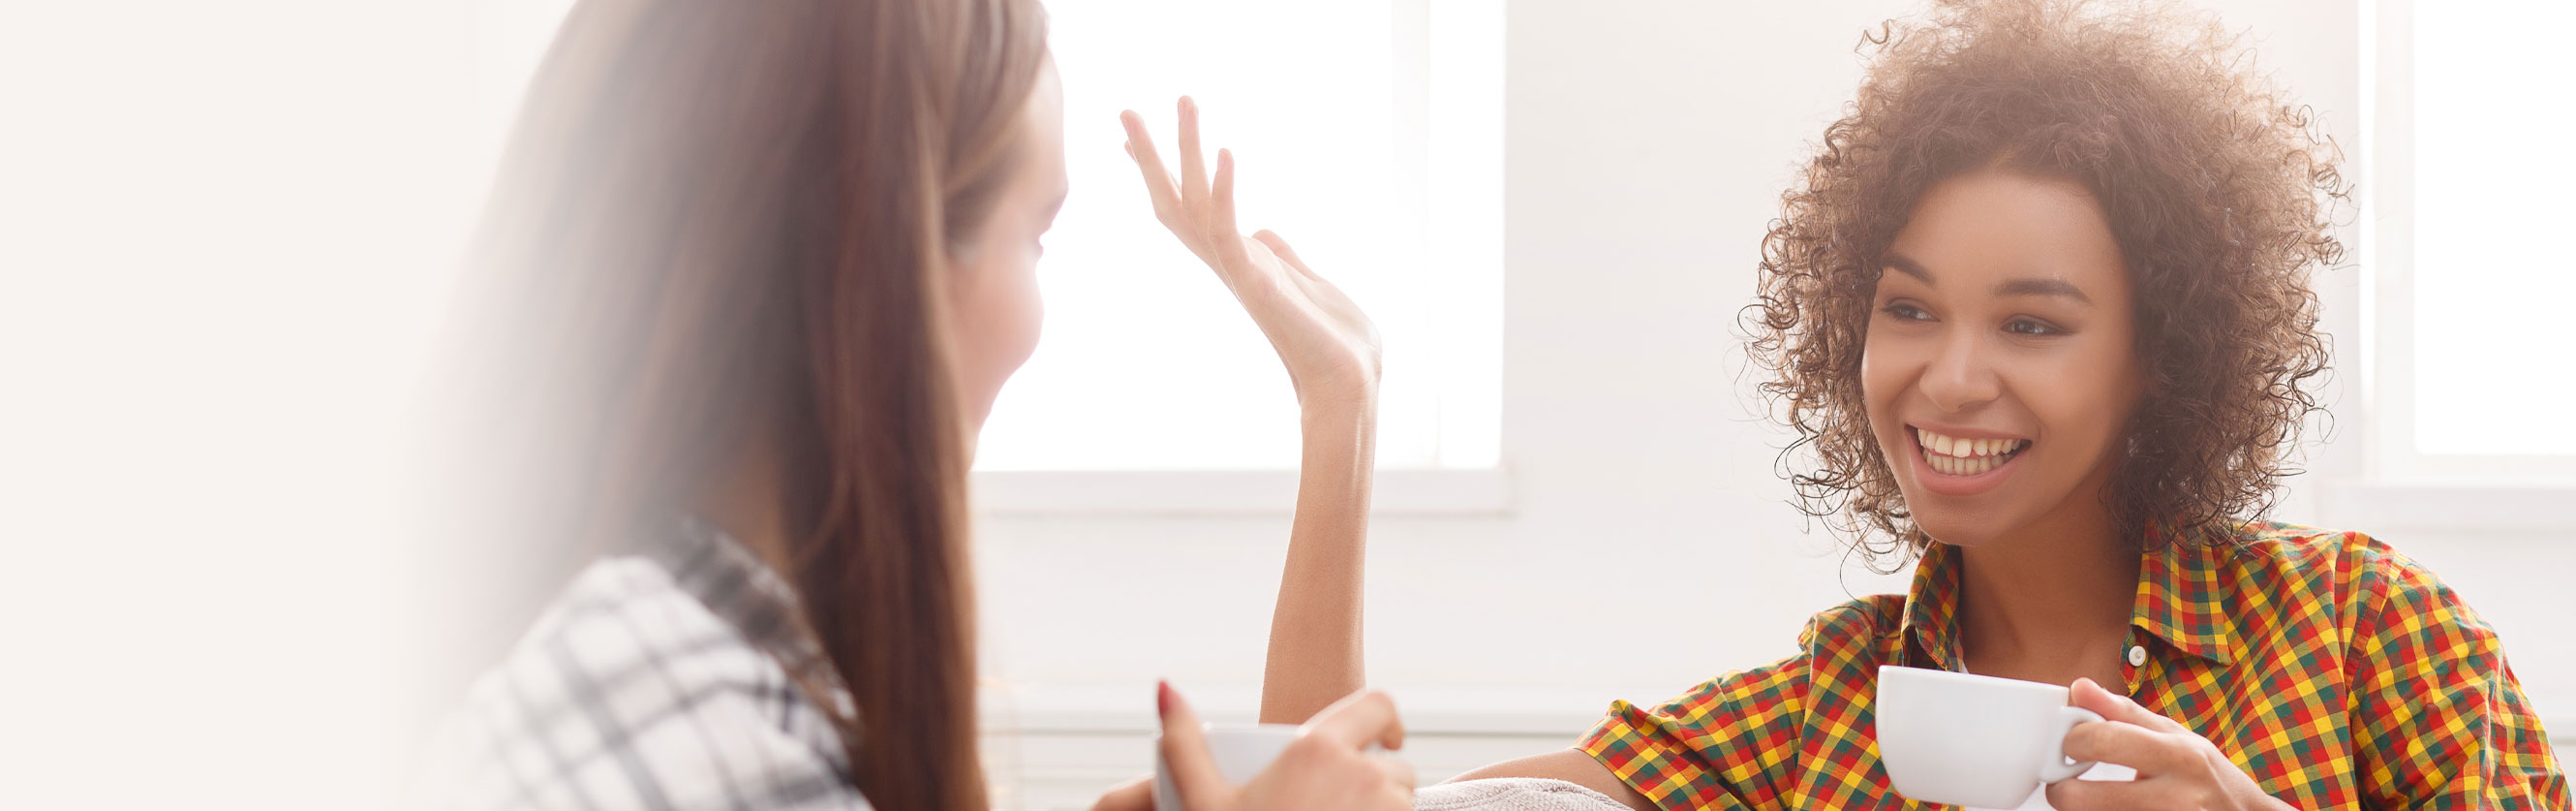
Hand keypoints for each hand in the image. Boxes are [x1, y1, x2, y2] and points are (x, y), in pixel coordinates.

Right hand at [1093, 682, 1414, 810]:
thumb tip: (1162, 685)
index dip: (1385, 719)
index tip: (1383, 739)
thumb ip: (1182, 742)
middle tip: (1343, 809)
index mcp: (1316, 749)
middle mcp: (1363, 775)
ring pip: (1406, 803)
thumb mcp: (1202, 801)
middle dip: (1379, 782)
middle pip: (1397, 765)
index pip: (1379, 706)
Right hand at [1120, 97, 1381, 408]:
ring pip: (1196, 204)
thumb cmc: (1335, 342)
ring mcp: (1240, 273)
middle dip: (1153, 156)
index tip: (1135, 140)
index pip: (1190, 211)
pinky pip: (1229, 231)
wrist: (1349, 384)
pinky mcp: (1257, 283)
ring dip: (1187, 151)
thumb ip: (1283, 256)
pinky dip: (1225, 192)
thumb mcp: (1308, 283)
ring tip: (1185, 101)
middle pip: (1175, 203)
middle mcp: (1231, 265)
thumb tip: (1265, 232)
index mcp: (1241, 262)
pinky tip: (1224, 153)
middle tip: (1126, 110)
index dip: (1163, 174)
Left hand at [2045, 678, 2292, 810]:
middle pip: (2080, 800)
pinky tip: (2115, 808)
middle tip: (2067, 784)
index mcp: (2176, 756)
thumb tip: (2079, 687)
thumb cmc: (2205, 774)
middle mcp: (2173, 797)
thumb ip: (2122, 712)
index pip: (2102, 742)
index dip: (2071, 741)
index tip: (2069, 744)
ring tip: (2095, 799)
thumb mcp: (2174, 735)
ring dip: (2084, 810)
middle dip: (2061, 790)